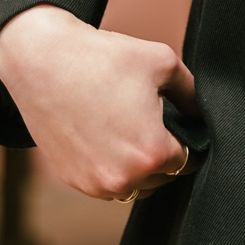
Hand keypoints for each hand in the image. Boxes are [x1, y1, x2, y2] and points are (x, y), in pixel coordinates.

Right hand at [0, 5, 196, 200]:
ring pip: (134, 185)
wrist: (41, 60)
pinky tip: (103, 134)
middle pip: (162, 177)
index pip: (188, 160)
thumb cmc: (102, 58)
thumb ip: (193, 94)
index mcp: (153, 154)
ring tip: (125, 127)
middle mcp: (124, 179)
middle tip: (146, 119)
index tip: (175, 122)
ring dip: (137, 166)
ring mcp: (95, 184)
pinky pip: (105, 183)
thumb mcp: (163, 63)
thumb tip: (203, 112)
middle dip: (161, 153)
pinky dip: (110, 166)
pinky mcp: (72, 180)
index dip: (185, 138)